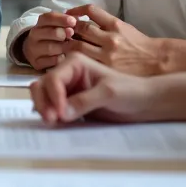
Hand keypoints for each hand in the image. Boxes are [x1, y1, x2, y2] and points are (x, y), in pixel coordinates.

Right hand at [20, 11, 75, 69]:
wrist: (36, 50)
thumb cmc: (53, 35)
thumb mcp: (57, 25)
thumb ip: (67, 21)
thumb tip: (77, 19)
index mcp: (40, 23)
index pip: (49, 18)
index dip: (62, 19)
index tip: (73, 22)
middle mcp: (34, 35)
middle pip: (49, 32)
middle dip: (63, 33)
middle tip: (72, 33)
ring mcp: (34, 50)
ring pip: (50, 48)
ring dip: (63, 46)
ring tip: (71, 46)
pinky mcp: (36, 63)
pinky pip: (50, 61)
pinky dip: (59, 59)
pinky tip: (64, 56)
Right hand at [29, 52, 157, 124]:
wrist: (143, 102)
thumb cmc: (130, 91)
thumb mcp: (109, 93)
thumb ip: (85, 101)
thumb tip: (61, 114)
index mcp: (75, 62)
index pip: (54, 78)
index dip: (53, 96)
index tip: (60, 115)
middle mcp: (67, 74)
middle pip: (42, 85)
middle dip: (42, 102)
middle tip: (51, 121)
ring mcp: (67, 89)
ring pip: (43, 96)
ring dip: (43, 108)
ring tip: (53, 123)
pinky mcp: (69, 104)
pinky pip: (52, 108)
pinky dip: (49, 115)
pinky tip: (56, 124)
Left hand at [61, 5, 163, 75]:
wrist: (156, 62)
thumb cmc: (139, 45)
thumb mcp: (125, 28)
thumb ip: (106, 25)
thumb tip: (84, 22)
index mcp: (115, 24)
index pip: (90, 10)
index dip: (76, 10)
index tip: (68, 13)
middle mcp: (110, 38)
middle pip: (80, 28)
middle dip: (69, 28)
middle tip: (61, 31)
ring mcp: (107, 55)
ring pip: (78, 45)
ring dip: (67, 44)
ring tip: (62, 45)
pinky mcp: (105, 69)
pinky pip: (83, 61)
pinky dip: (73, 59)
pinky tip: (68, 59)